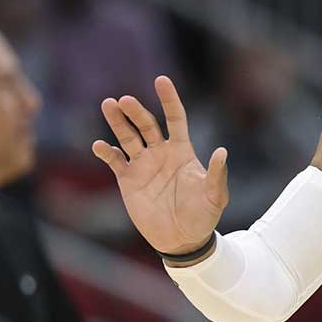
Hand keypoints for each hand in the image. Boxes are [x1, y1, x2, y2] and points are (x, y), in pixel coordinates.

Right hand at [93, 76, 229, 255]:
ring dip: (117, 122)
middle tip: (124, 100)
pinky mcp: (128, 180)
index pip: (175, 118)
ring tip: (108, 106)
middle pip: (147, 124)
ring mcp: (143, 165)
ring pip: (127, 137)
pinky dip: (106, 152)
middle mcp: (161, 153)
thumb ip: (217, 174)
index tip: (161, 80)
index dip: (169, 99)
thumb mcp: (215, 196)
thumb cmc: (203, 216)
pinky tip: (99, 145)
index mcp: (182, 151)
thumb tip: (222, 152)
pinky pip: (115, 160)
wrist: (183, 240)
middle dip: (135, 111)